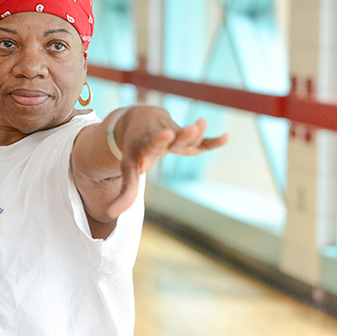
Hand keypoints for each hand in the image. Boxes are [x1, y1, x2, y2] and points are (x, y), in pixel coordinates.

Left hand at [106, 107, 227, 217]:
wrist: (136, 120)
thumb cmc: (133, 150)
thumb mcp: (127, 169)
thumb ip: (124, 192)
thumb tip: (110, 214)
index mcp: (144, 145)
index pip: (151, 144)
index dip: (158, 140)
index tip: (166, 133)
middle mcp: (159, 136)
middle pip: (172, 137)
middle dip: (180, 135)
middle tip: (189, 128)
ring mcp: (173, 133)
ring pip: (185, 135)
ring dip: (195, 132)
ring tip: (202, 123)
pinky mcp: (184, 133)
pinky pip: (200, 140)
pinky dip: (211, 141)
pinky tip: (226, 138)